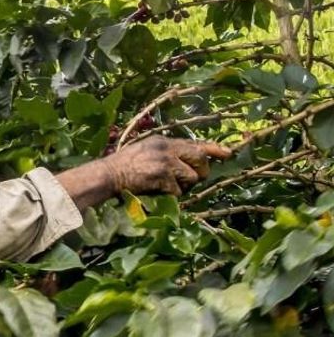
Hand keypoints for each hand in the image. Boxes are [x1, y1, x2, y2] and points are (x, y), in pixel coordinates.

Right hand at [102, 136, 231, 195]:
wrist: (107, 175)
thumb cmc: (123, 166)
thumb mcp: (145, 151)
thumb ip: (166, 153)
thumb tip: (187, 163)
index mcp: (164, 142)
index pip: (194, 143)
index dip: (213, 148)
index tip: (228, 153)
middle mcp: (167, 149)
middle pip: (200, 158)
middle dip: (200, 171)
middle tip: (192, 179)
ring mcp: (165, 162)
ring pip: (192, 177)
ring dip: (183, 186)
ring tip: (167, 186)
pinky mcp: (162, 176)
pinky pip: (178, 190)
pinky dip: (170, 194)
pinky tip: (157, 192)